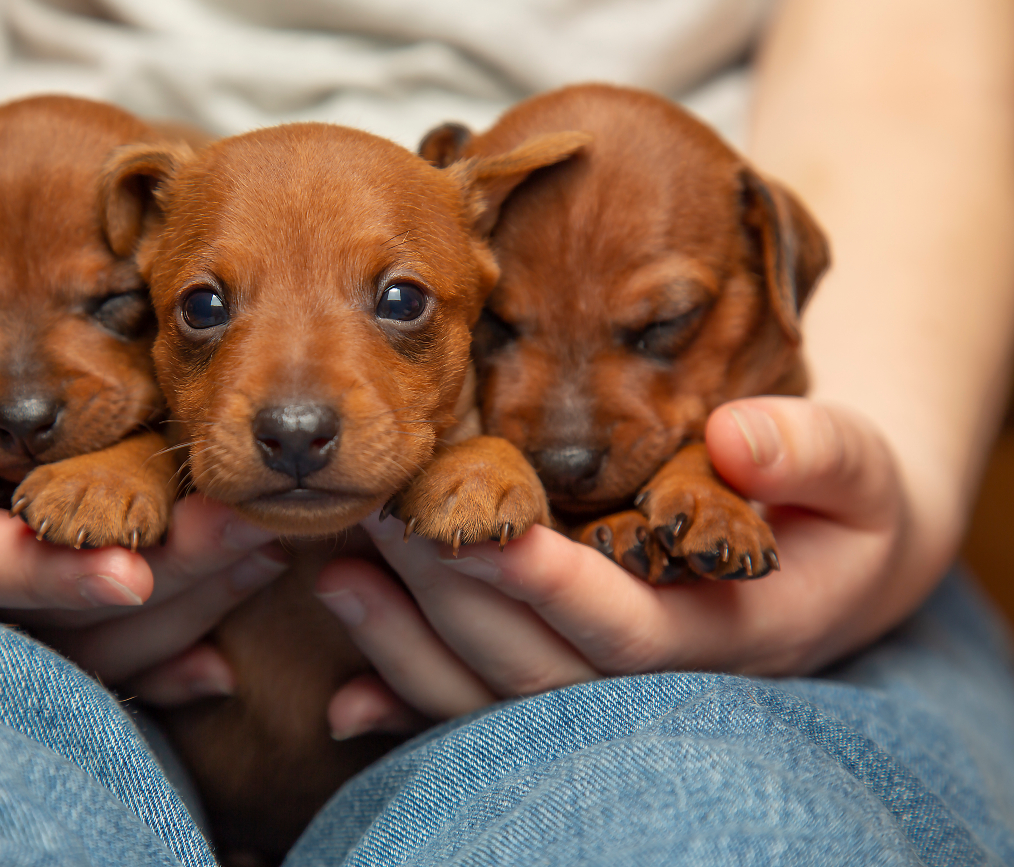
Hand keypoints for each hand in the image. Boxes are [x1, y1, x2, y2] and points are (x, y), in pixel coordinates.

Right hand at [0, 243, 286, 620]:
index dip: (48, 574)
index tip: (132, 572)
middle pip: (53, 603)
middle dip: (157, 580)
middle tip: (245, 537)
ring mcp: (8, 552)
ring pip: (93, 623)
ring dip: (184, 599)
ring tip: (267, 552)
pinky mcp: (56, 548)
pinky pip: (113, 621)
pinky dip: (173, 635)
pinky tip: (231, 636)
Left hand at [315, 396, 911, 730]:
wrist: (829, 561)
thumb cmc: (842, 506)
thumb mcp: (859, 471)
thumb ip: (816, 453)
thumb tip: (740, 438)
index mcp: (728, 633)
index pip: (628, 629)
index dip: (556, 588)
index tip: (489, 533)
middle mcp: (655, 682)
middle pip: (538, 664)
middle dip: (453, 596)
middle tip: (382, 516)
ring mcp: (603, 690)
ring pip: (495, 695)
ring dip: (410, 647)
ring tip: (338, 576)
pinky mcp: (566, 677)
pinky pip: (479, 710)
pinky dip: (410, 708)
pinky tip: (345, 698)